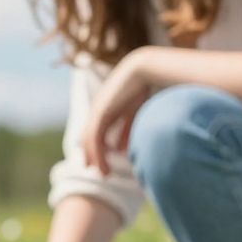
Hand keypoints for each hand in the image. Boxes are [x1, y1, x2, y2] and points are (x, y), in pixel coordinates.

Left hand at [83, 49, 152, 174]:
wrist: (146, 68)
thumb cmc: (150, 84)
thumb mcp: (141, 108)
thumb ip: (135, 124)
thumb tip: (133, 141)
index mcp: (110, 106)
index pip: (100, 130)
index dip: (101, 146)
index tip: (105, 162)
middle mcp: (101, 108)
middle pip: (91, 136)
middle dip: (95, 155)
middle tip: (102, 172)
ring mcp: (98, 110)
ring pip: (91, 140)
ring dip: (97, 157)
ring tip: (104, 173)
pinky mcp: (101, 113)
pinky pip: (96, 137)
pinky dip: (98, 152)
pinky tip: (103, 163)